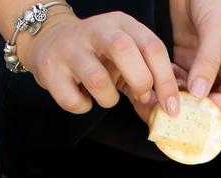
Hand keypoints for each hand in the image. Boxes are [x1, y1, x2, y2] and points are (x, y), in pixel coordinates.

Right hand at [17, 11, 179, 116]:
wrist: (48, 39)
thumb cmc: (97, 54)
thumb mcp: (125, 57)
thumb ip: (145, 80)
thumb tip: (164, 110)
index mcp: (121, 24)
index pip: (152, 46)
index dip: (166, 80)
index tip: (172, 106)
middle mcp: (96, 30)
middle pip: (125, 50)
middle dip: (140, 82)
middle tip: (140, 97)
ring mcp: (70, 48)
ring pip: (98, 79)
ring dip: (108, 99)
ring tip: (105, 96)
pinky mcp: (50, 69)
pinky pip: (72, 99)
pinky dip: (83, 106)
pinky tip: (83, 98)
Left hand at [170, 0, 220, 119]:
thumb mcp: (216, 30)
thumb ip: (208, 63)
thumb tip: (199, 94)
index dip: (213, 111)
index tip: (191, 115)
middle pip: (211, 102)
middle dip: (193, 109)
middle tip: (173, 113)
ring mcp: (204, 65)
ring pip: (192, 94)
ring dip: (177, 98)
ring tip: (160, 100)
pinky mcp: (187, 57)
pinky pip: (179, 79)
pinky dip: (169, 83)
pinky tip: (157, 83)